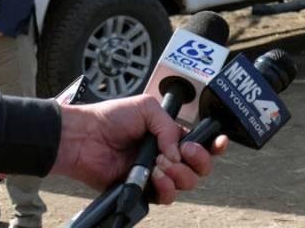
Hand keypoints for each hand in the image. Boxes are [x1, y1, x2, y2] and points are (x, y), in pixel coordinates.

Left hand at [51, 95, 227, 202]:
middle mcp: (168, 156)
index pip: (202, 143)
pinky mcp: (143, 189)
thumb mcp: (147, 108)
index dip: (215, 145)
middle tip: (185, 152)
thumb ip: (170, 126)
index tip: (219, 143)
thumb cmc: (112, 118)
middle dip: (199, 160)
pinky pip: (166, 197)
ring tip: (161, 164)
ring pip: (187, 183)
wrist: (85, 138)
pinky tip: (155, 176)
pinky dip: (166, 188)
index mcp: (172, 135)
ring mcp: (157, 174)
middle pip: (200, 168)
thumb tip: (177, 152)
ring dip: (179, 174)